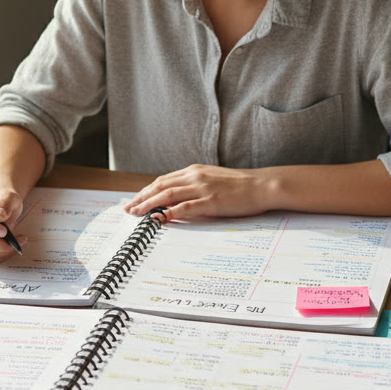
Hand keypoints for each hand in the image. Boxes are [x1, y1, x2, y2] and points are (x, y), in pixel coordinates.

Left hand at [124, 164, 268, 220]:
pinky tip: (158, 219)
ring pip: (167, 194)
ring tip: (137, 214)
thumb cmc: (241, 186)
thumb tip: (179, 198)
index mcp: (194, 171)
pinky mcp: (210, 201)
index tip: (135, 199)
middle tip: (128, 209)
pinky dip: (168, 212)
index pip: (163, 180)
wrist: (262, 185)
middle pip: (160, 186)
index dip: (146, 190)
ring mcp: (202, 188)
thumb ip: (196, 186)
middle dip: (141, 198)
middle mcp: (195, 176)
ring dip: (149, 205)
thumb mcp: (214, 180)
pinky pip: (184, 207)